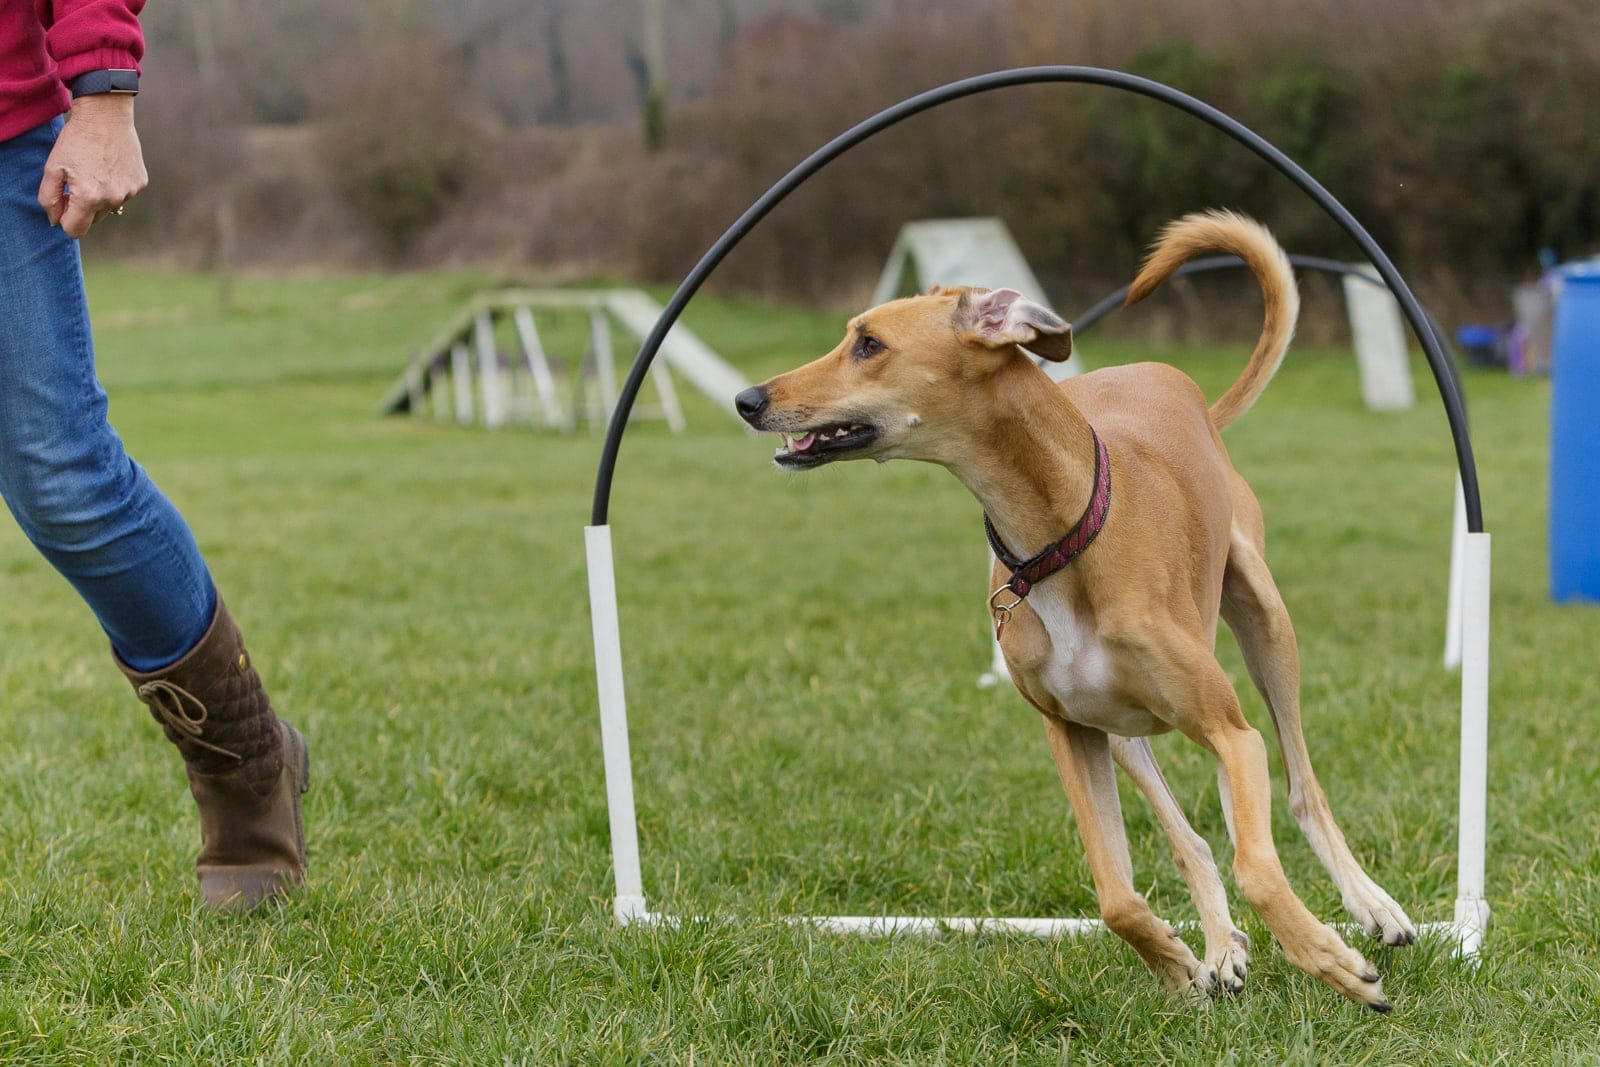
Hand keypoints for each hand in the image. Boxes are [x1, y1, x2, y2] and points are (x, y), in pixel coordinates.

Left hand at [37, 94, 147, 238]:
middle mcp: (113, 199)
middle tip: (76, 182)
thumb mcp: (52, 167)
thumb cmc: (76, 139)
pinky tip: (109, 165)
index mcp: (89, 198)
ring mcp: (130, 192)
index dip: (64, 219)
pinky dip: (115, 185)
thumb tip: (55, 221)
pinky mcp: (140, 182)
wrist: (106, 115)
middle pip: (93, 220)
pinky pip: (123, 193)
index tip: (62, 202)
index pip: (75, 230)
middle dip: (82, 208)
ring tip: (94, 169)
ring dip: (99, 196)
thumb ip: (49, 198)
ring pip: (109, 207)